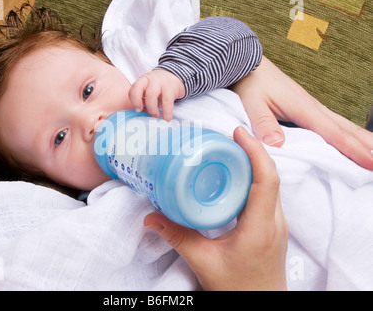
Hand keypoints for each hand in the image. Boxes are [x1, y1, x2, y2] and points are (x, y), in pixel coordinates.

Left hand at [129, 69, 185, 120]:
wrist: (175, 77)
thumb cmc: (159, 87)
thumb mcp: (149, 90)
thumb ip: (144, 100)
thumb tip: (141, 113)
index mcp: (143, 80)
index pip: (134, 87)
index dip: (133, 99)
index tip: (137, 109)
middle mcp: (151, 80)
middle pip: (139, 89)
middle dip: (138, 102)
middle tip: (142, 112)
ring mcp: (161, 83)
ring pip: (152, 95)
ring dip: (152, 108)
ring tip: (155, 116)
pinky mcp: (171, 88)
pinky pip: (167, 102)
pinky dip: (167, 113)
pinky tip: (167, 119)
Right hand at [144, 126, 288, 290]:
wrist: (261, 306)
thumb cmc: (238, 289)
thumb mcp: (203, 262)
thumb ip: (176, 237)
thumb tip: (150, 217)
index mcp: (259, 227)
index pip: (266, 180)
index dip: (255, 151)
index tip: (238, 133)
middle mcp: (274, 221)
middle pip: (270, 176)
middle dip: (252, 150)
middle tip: (227, 137)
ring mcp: (276, 224)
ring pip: (270, 184)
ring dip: (254, 163)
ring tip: (229, 151)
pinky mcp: (272, 226)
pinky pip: (267, 194)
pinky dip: (253, 179)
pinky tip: (234, 178)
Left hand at [232, 56, 372, 169]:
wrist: (249, 64)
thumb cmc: (252, 84)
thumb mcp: (253, 104)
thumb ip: (264, 123)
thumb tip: (277, 143)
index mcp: (304, 109)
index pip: (333, 133)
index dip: (352, 150)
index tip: (370, 163)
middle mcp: (314, 108)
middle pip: (346, 129)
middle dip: (367, 146)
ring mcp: (312, 107)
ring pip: (343, 125)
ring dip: (362, 138)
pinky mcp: (307, 108)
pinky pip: (333, 123)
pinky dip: (348, 133)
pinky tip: (351, 139)